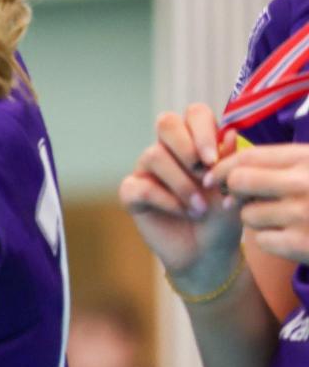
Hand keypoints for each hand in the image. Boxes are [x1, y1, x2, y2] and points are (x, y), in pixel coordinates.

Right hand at [118, 103, 243, 293]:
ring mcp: (147, 171)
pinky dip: (165, 200)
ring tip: (200, 207)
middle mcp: (169, 151)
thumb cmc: (223, 218)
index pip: (194, 114)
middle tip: (202, 171)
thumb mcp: (234, 189)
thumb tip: (228, 133)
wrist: (208, 253)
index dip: (202, 129)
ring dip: (181, 182)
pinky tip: (182, 212)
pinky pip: (140, 186)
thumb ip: (231, 162)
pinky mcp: (132, 194)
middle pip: (166, 123)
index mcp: (196, 142)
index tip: (214, 159)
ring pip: (153, 155)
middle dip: (185, 144)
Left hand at [212, 142, 308, 262]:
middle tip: (241, 199)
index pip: (249, 156)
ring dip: (257, 219)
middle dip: (234, 192)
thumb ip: (282, 162)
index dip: (224, 167)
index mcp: (308, 158)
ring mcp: (303, 215)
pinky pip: (262, 241)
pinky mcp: (302, 245)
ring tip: (282, 218)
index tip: (213, 177)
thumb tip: (229, 162)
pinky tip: (292, 237)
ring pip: (248, 215)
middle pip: (239, 182)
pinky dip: (271, 241)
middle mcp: (304, 182)